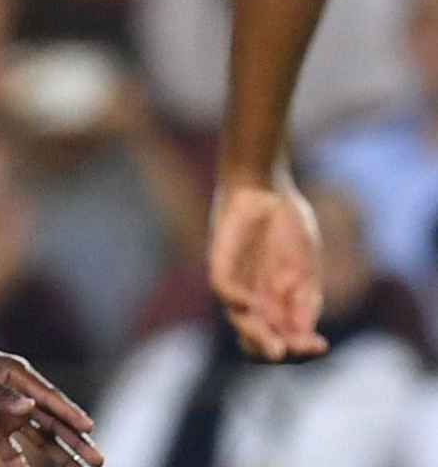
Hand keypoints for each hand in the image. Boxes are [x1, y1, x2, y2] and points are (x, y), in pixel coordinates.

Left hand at [0, 337, 101, 466]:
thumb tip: (29, 407)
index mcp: (18, 376)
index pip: (50, 398)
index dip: (71, 414)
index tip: (90, 428)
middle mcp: (18, 397)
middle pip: (53, 422)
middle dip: (75, 440)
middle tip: (98, 459)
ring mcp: (6, 414)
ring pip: (39, 438)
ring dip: (59, 453)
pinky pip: (10, 451)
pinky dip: (20, 462)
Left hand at [208, 178, 328, 360]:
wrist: (267, 188)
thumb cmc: (287, 224)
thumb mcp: (304, 267)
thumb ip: (305, 300)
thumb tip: (306, 334)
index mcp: (278, 303)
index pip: (283, 339)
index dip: (300, 348)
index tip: (320, 345)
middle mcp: (255, 299)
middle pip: (257, 339)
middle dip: (275, 350)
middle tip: (291, 351)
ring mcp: (236, 283)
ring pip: (239, 320)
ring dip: (256, 335)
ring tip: (276, 347)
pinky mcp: (219, 263)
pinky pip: (221, 289)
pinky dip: (235, 300)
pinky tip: (251, 305)